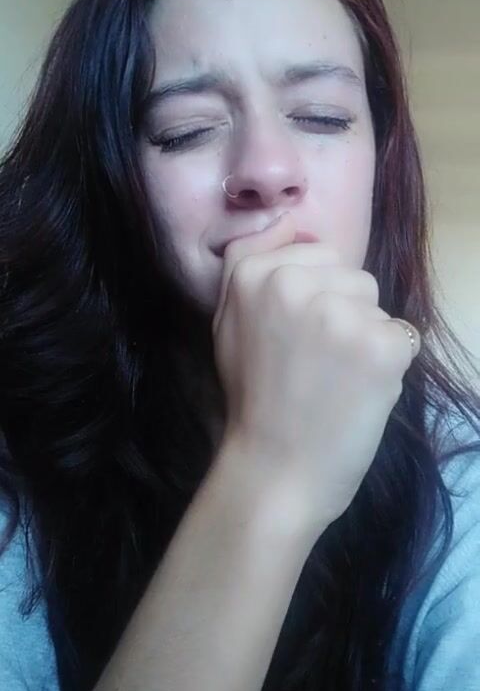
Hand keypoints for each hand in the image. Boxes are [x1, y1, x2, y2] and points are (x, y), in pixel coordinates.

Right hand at [212, 211, 419, 538]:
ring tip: (335, 377)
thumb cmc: (252, 400)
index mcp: (252, 273)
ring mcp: (339, 312)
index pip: (313, 248)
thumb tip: (292, 220)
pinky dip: (388, 364)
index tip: (292, 333)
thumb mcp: (227, 322)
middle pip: (349, 273)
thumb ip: (251, 266)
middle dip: (340, 308)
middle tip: (313, 361)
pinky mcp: (381, 344)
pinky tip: (358, 392)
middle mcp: (294, 282)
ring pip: (375, 303)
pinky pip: (400, 334)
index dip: (311, 291)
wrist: (275, 471)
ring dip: (364, 335)